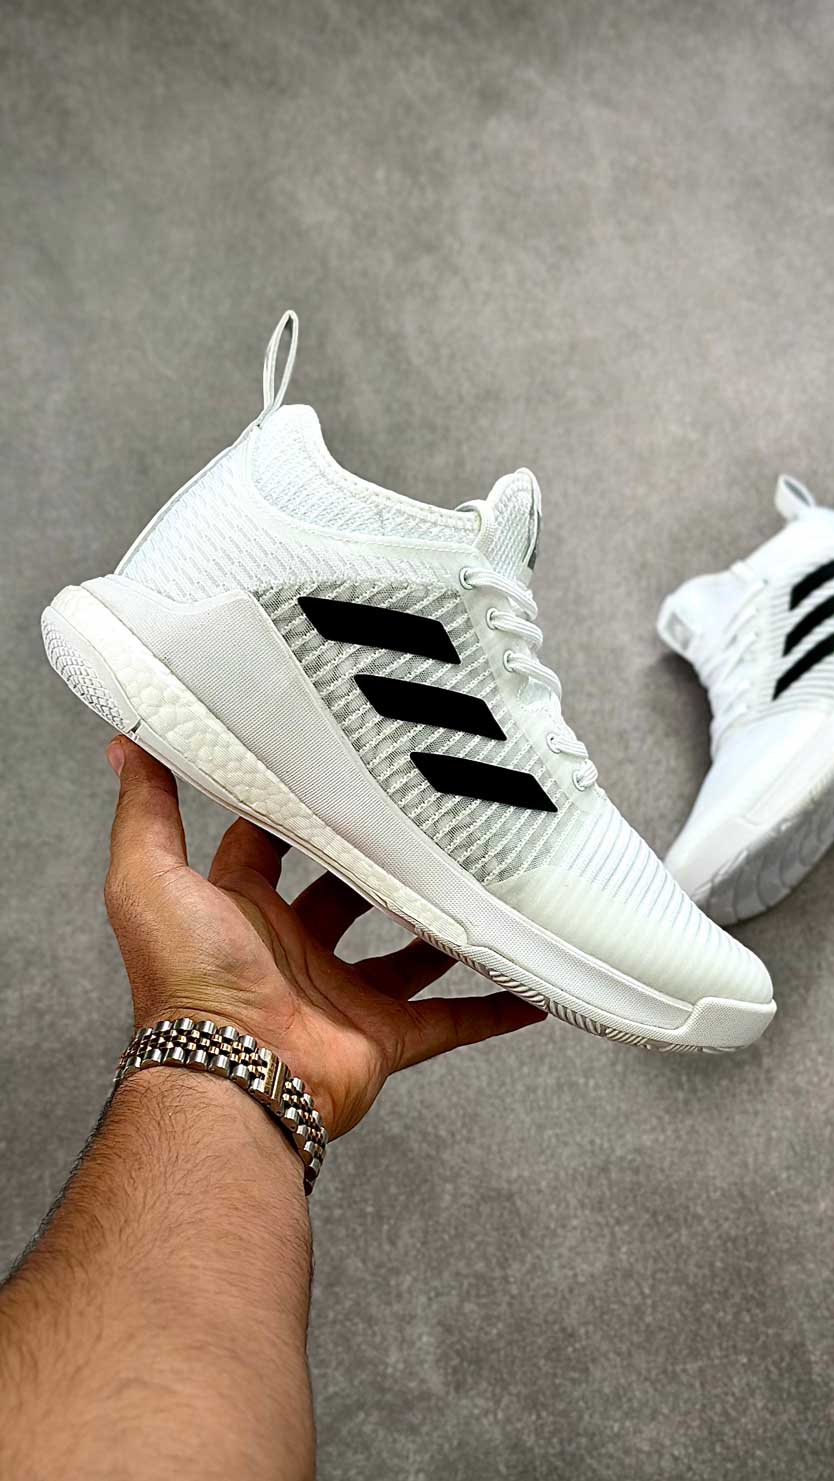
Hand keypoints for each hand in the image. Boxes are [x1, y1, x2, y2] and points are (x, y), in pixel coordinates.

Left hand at [104, 738, 543, 1138]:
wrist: (230, 1078)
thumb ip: (146, 810)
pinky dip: (490, 1009)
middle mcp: (291, 951)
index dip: (296, 808)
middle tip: (425, 814)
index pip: (270, 845)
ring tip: (483, 882)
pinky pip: (448, 1023)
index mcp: (241, 911)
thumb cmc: (186, 982)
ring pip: (406, 955)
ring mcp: (340, 997)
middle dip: (380, 860)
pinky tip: (529, 984)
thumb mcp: (150, 876)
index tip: (337, 767)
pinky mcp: (382, 1039)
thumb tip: (128, 743)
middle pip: (348, 894)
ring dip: (441, 928)